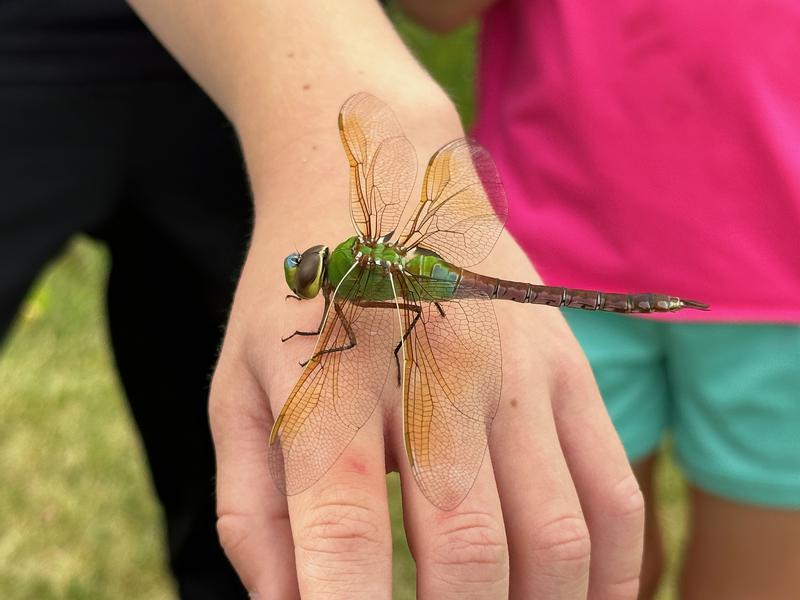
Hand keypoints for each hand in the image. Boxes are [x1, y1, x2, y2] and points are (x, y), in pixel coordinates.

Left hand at [210, 225, 644, 598]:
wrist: (378, 179)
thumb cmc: (298, 298)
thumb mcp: (239, 388)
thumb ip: (253, 509)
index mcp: (334, 391)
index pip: (345, 551)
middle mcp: (436, 378)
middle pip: (468, 556)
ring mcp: (517, 370)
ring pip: (557, 537)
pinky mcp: (567, 366)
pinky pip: (615, 491)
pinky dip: (612, 572)